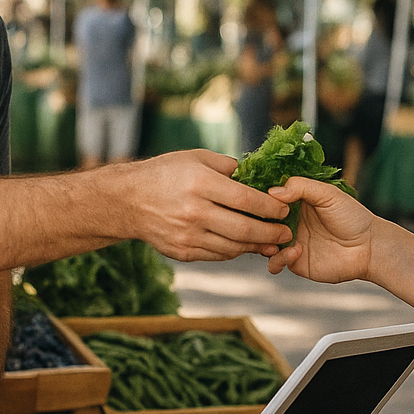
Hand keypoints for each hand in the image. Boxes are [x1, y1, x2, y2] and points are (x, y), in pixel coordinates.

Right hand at [123, 150, 291, 261]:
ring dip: (256, 246)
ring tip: (271, 242)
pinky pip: (217, 255)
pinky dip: (234, 251)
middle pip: (243, 229)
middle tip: (286, 232)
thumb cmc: (165, 173)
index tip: (284, 209)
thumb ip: (227, 166)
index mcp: (200, 183)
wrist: (128, 200)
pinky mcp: (182, 252)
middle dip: (271, 233)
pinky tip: (245, 245)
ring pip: (232, 247)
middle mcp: (194, 211)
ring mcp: (187, 235)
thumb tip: (256, 174)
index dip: (270, 207)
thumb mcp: (196, 158)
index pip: (246, 200)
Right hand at [264, 176, 374, 282]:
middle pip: (260, 222)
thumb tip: (273, 192)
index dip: (258, 198)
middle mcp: (288, 222)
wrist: (369, 248)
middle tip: (264, 219)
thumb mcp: (328, 194)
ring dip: (263, 241)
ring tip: (280, 237)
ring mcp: (290, 242)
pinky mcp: (295, 262)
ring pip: (262, 244)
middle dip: (256, 221)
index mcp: (294, 202)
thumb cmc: (352, 217)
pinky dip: (278, 258)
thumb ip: (301, 187)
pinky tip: (295, 251)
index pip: (268, 199)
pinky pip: (275, 263)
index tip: (254, 196)